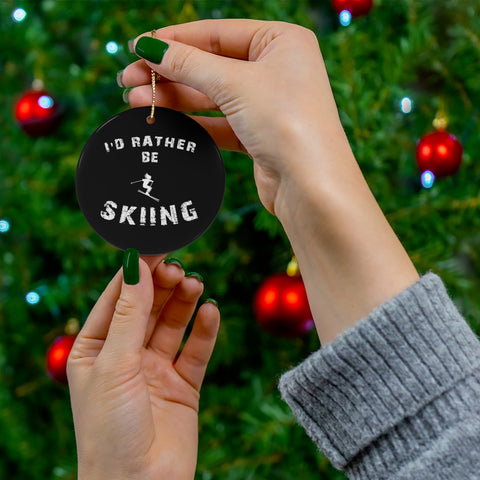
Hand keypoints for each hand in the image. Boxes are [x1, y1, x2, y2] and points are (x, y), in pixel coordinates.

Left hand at [67, 255, 219, 479]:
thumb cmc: (110, 430)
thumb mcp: (115, 364)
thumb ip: (130, 314)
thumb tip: (137, 266)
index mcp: (96, 349)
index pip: (117, 298)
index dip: (137, 270)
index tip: (157, 245)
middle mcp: (126, 355)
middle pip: (148, 307)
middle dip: (162, 285)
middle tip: (178, 269)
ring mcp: (155, 369)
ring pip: (173, 324)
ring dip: (184, 302)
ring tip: (195, 284)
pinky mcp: (183, 385)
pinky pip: (196, 350)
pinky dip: (205, 330)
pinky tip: (211, 312)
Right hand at [121, 19, 418, 343]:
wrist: (312, 186)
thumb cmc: (287, 123)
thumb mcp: (234, 84)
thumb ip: (189, 64)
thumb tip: (148, 47)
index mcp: (281, 41)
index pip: (217, 33)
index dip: (175, 40)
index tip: (138, 48)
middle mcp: (277, 70)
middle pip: (211, 65)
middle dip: (169, 73)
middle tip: (128, 80)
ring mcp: (268, 104)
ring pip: (212, 96)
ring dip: (174, 98)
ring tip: (136, 101)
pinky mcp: (259, 136)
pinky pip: (219, 123)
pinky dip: (192, 122)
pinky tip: (163, 122)